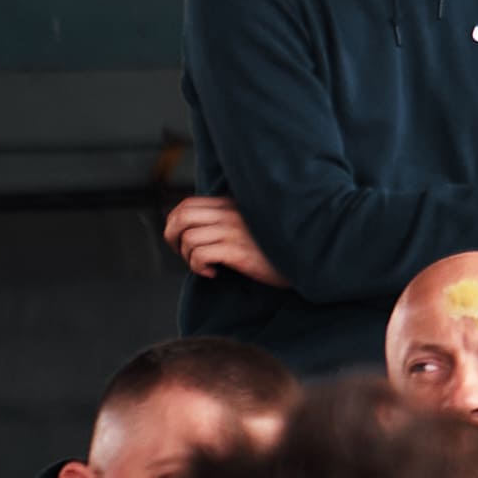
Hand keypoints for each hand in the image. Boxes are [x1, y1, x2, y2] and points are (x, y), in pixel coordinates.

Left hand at [161, 195, 281, 286]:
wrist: (305, 259)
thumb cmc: (274, 247)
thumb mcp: (250, 224)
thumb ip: (226, 219)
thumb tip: (192, 228)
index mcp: (232, 204)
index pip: (187, 204)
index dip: (174, 222)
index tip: (180, 239)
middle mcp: (231, 214)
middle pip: (182, 217)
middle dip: (171, 237)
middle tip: (182, 252)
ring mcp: (234, 231)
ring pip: (189, 238)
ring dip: (187, 256)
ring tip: (202, 265)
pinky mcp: (238, 251)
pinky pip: (200, 255)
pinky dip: (199, 267)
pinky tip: (213, 273)